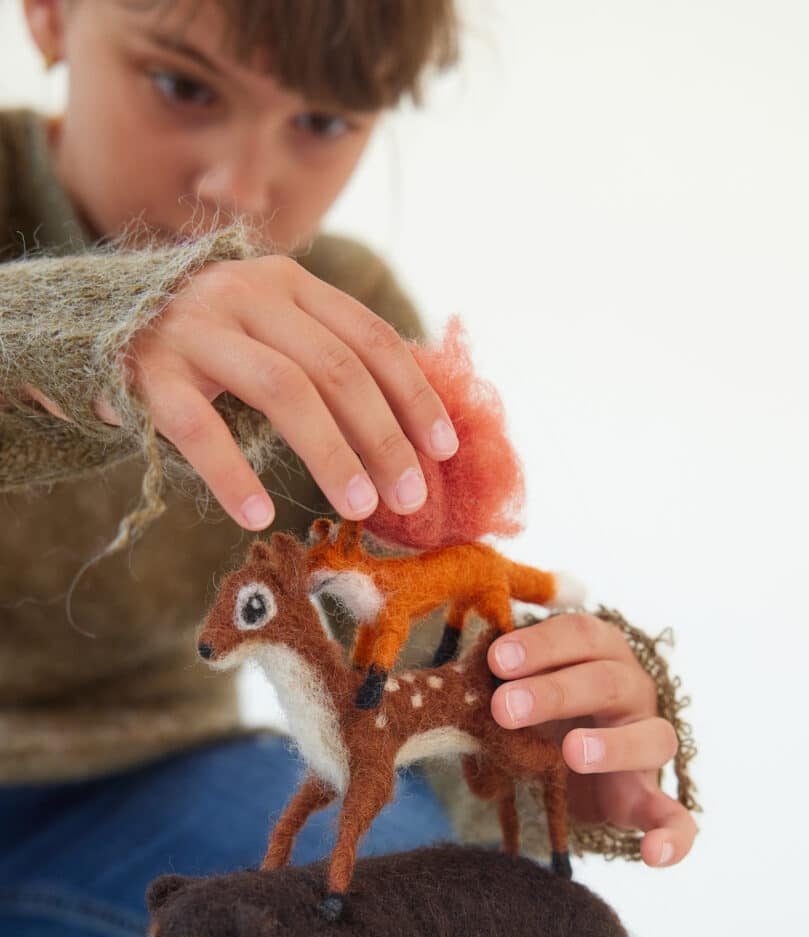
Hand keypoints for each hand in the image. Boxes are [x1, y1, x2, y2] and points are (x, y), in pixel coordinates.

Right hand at [18, 256, 458, 530]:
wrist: (97, 319)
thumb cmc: (210, 344)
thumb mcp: (273, 331)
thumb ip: (328, 357)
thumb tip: (411, 425)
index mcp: (290, 283)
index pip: (370, 337)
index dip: (414, 394)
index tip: (445, 448)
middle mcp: (248, 293)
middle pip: (335, 367)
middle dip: (383, 436)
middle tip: (411, 496)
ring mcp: (196, 327)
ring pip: (282, 390)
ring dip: (330, 454)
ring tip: (360, 508)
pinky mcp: (149, 369)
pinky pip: (197, 426)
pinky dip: (232, 474)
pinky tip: (259, 514)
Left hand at [488, 613, 696, 867]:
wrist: (569, 764)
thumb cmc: (538, 709)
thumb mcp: (518, 687)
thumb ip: (499, 678)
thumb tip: (458, 677)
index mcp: (600, 652)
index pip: (580, 633)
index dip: (540, 645)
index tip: (495, 660)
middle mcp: (633, 690)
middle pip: (607, 681)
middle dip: (554, 692)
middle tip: (504, 708)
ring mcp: (648, 742)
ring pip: (652, 737)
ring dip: (612, 745)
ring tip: (571, 752)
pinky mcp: (650, 797)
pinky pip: (677, 818)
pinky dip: (673, 836)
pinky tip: (654, 855)